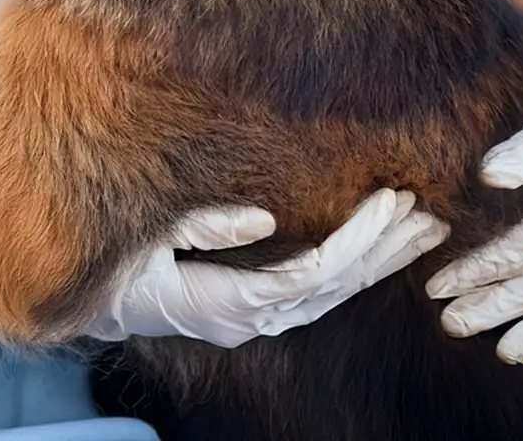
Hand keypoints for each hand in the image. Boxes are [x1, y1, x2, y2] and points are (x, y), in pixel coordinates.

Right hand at [87, 188, 448, 347]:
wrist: (94, 300)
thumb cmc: (113, 262)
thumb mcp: (145, 237)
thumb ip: (200, 226)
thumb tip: (261, 219)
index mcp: (225, 305)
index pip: (309, 276)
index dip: (354, 242)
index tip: (389, 203)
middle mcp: (248, 319)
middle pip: (333, 287)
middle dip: (383, 249)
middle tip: (428, 212)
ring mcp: (254, 319)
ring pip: (332, 293)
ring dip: (378, 259)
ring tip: (422, 227)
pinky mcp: (256, 309)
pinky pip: (317, 291)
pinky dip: (353, 266)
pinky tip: (381, 246)